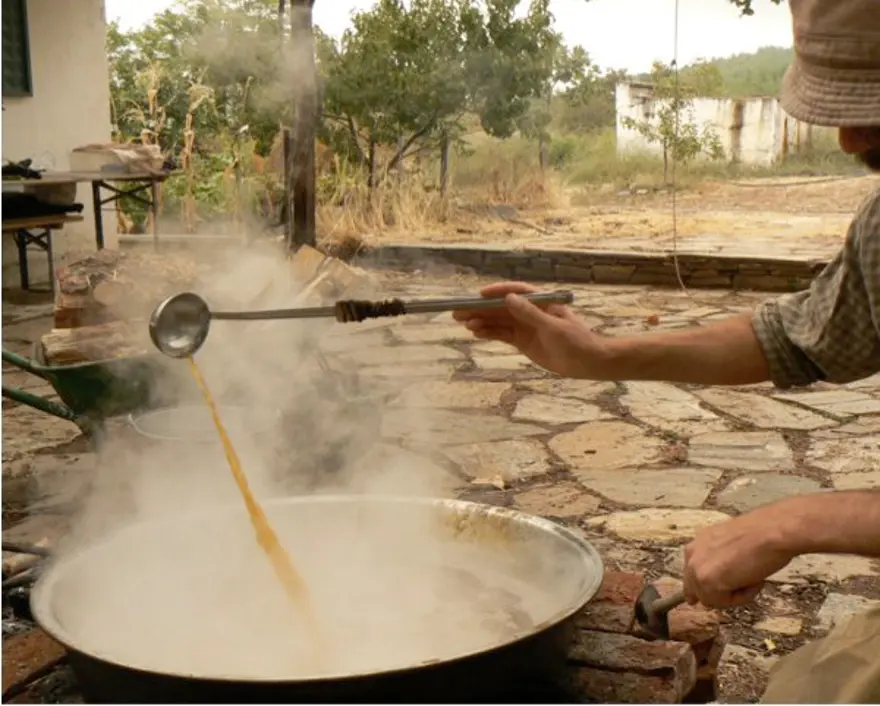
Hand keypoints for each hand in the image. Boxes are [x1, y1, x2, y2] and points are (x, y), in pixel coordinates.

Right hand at [452, 281, 608, 378]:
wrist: (587, 362)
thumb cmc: (576, 340)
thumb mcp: (553, 326)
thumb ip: (530, 313)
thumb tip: (509, 298)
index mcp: (540, 301)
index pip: (515, 291)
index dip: (497, 292)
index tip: (480, 295)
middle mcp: (529, 311)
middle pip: (501, 307)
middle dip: (481, 308)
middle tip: (459, 311)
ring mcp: (525, 326)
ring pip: (498, 321)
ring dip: (481, 321)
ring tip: (464, 324)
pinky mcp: (522, 341)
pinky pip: (502, 335)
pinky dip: (489, 333)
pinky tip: (476, 333)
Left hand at [683, 506, 795, 608]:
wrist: (773, 531)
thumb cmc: (762, 535)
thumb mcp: (731, 544)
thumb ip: (719, 559)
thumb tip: (721, 577)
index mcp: (697, 544)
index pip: (693, 575)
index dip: (709, 586)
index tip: (717, 591)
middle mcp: (692, 555)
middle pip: (698, 591)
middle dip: (720, 593)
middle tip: (745, 582)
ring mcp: (697, 568)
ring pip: (711, 600)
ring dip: (733, 595)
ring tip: (752, 576)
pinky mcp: (707, 581)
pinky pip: (723, 603)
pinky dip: (742, 597)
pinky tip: (753, 579)